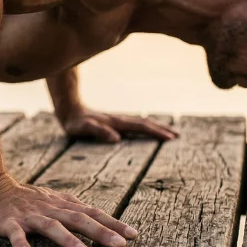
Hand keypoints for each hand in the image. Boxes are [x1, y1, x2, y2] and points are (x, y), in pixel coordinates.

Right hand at [0, 173, 137, 246]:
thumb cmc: (24, 198)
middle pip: (78, 220)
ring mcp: (29, 216)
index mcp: (61, 206)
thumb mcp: (52, 200)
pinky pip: (15, 234)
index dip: (112, 222)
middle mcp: (49, 209)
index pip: (92, 213)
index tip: (133, 235)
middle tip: (120, 245)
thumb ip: (73, 208)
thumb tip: (100, 215)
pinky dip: (20, 243)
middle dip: (100, 232)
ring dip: (67, 240)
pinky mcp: (9, 223)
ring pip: (51, 227)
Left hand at [61, 108, 177, 141]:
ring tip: (170, 132)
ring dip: (156, 126)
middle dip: (161, 129)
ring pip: (141, 122)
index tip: (169, 138)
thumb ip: (98, 131)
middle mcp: (120, 120)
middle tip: (177, 136)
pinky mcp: (115, 122)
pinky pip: (135, 123)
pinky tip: (150, 129)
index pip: (140, 127)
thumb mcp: (83, 128)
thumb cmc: (75, 122)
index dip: (155, 132)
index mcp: (116, 123)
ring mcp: (118, 120)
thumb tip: (116, 138)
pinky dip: (146, 126)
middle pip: (145, 123)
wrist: (69, 108)